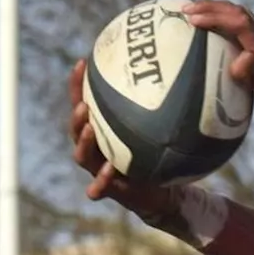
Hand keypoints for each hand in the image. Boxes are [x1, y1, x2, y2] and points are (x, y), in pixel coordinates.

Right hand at [68, 58, 185, 224]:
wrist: (163, 192)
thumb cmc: (160, 154)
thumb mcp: (161, 127)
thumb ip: (163, 103)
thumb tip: (177, 68)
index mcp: (103, 130)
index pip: (83, 103)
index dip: (78, 85)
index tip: (82, 62)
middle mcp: (96, 148)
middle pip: (76, 130)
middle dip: (76, 115)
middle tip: (83, 104)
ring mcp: (99, 170)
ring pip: (82, 156)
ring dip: (84, 143)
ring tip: (90, 128)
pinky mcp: (109, 190)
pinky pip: (97, 188)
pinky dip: (101, 180)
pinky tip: (109, 168)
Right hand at [185, 2, 253, 134]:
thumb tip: (240, 58)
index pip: (239, 22)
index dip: (214, 15)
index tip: (190, 16)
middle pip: (239, 14)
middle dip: (213, 8)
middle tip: (187, 9)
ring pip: (243, 24)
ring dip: (220, 16)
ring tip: (198, 18)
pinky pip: (245, 40)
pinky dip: (227, 34)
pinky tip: (217, 44)